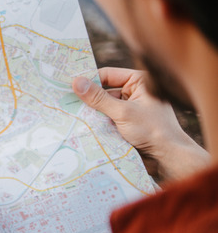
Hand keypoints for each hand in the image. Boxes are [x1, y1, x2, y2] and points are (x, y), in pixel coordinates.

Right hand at [73, 67, 208, 181]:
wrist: (168, 157)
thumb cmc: (152, 130)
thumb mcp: (123, 112)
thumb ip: (99, 98)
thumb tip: (76, 82)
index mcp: (139, 81)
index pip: (107, 75)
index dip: (89, 80)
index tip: (69, 86)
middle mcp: (134, 92)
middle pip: (103, 91)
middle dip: (88, 99)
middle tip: (65, 102)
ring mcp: (130, 108)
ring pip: (103, 106)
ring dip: (91, 113)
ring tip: (70, 115)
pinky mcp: (126, 122)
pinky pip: (106, 118)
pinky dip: (96, 122)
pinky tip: (82, 125)